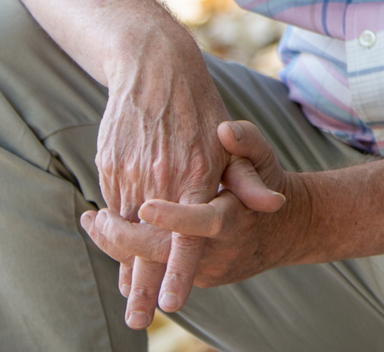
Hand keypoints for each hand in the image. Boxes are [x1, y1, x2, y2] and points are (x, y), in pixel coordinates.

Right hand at [95, 31, 276, 325]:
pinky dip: (115, 227)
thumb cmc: (200, 107)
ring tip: (128, 294)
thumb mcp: (231, 141)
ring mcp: (132, 169)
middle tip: (138, 319)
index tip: (174, 304)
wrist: (153, 65)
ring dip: (126, 258)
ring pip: (126, 226)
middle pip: (149, 241)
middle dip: (142, 284)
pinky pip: (112, 203)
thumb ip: (249, 178)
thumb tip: (273, 205)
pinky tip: (117, 245)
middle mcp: (162, 174)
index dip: (179, 269)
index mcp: (196, 172)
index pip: (188, 233)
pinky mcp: (110, 162)